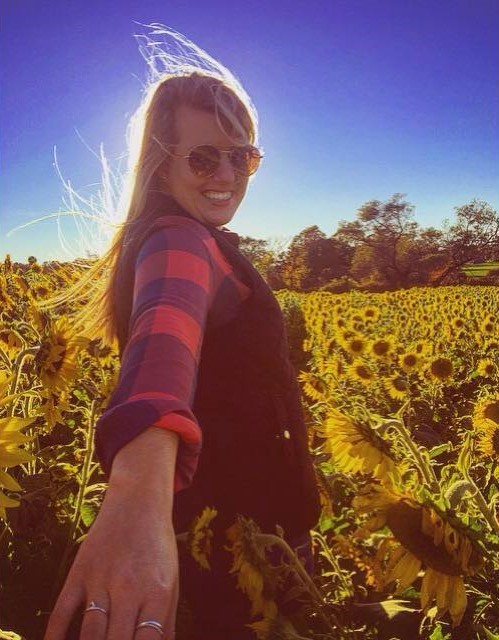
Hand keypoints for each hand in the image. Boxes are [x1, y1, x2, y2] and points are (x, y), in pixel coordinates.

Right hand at [43, 485, 178, 639]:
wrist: (138, 503)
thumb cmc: (158, 546)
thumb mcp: (171, 581)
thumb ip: (166, 622)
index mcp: (156, 593)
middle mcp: (128, 588)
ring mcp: (100, 580)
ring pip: (89, 633)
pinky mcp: (79, 572)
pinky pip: (62, 610)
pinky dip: (55, 635)